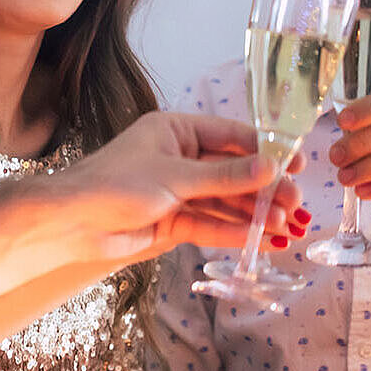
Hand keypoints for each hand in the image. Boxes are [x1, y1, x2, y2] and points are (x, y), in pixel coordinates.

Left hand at [58, 110, 305, 263]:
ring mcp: (177, 190)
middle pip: (231, 172)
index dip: (265, 150)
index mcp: (176, 131)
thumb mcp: (175, 176)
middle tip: (297, 205)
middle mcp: (179, 157)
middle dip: (264, 189)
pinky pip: (210, 224)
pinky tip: (263, 239)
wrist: (72, 222)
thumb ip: (224, 177)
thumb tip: (272, 167)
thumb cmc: (116, 184)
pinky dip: (235, 232)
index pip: (230, 137)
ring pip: (224, 202)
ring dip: (254, 214)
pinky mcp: (172, 221)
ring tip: (290, 227)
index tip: (298, 164)